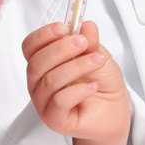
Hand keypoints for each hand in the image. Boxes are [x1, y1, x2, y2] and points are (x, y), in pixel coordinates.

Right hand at [22, 19, 129, 143]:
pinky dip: (78, 91)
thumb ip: (91, 43)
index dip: (43, 35)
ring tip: (97, 61)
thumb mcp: (99, 56)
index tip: (63, 27)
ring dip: (76, 67)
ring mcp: (44, 102)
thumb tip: (86, 25)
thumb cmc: (102, 84)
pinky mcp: (55, 119)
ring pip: (49, 81)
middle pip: (36, 63)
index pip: (30, 47)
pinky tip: (92, 86)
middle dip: (60, 49)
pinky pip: (59, 102)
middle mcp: (39, 82)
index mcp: (45, 63)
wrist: (114, 112)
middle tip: (83, 43)